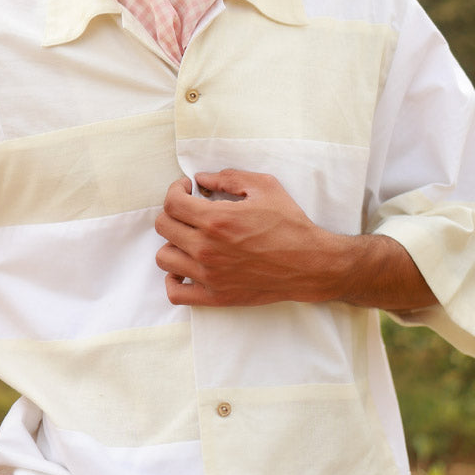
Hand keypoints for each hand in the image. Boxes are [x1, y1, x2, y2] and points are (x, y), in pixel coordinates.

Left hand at [154, 169, 338, 306]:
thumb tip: (200, 179)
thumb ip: (228, 178)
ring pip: (164, 258)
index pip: (172, 203)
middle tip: (190, 210)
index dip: (176, 190)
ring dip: (173, 243)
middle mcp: (206, 248)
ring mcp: (209, 275)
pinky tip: (186, 267)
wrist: (310, 264)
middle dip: (174, 212)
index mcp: (216, 220)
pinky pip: (176, 293)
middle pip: (164, 226)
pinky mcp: (215, 296)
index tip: (187, 189)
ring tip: (190, 238)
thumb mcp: (264, 187)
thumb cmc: (290, 224)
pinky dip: (174, 280)